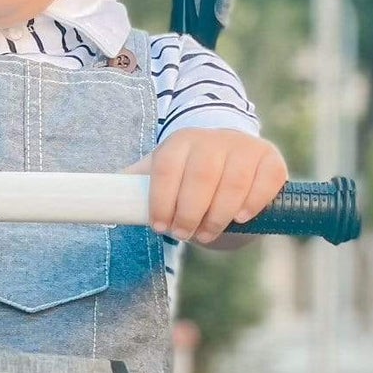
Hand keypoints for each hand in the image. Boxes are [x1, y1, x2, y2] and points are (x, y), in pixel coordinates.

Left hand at [136, 131, 288, 244]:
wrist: (232, 170)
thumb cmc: (189, 182)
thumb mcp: (161, 179)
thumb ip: (135, 186)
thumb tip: (100, 199)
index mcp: (181, 141)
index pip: (168, 167)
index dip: (162, 200)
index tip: (160, 226)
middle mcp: (215, 138)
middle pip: (202, 175)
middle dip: (190, 212)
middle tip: (184, 234)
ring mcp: (246, 147)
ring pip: (234, 181)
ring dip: (218, 215)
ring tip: (206, 233)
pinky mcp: (272, 159)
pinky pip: (266, 180)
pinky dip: (253, 202)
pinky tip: (239, 218)